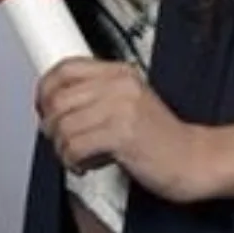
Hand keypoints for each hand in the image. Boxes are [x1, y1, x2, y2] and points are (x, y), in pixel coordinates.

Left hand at [36, 58, 210, 203]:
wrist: (190, 158)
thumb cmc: (159, 136)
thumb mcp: (129, 103)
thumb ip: (98, 95)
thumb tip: (57, 101)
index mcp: (121, 72)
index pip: (67, 67)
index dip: (45, 88)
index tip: (43, 106)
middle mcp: (120, 84)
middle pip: (58, 96)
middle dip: (51, 124)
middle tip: (60, 138)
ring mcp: (121, 107)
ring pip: (62, 125)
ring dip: (63, 148)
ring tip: (78, 155)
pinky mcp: (122, 133)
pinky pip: (75, 146)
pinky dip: (73, 161)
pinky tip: (87, 164)